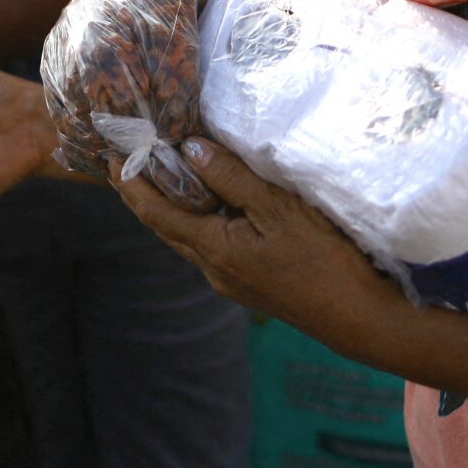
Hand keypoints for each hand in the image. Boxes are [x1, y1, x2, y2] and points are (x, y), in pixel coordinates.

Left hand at [113, 138, 410, 361]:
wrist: (357, 317)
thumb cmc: (322, 260)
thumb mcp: (278, 209)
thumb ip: (233, 179)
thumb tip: (191, 150)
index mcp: (214, 250)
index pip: (157, 215)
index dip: (131, 186)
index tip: (110, 157)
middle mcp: (214, 269)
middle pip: (166, 228)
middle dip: (143, 196)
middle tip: (127, 161)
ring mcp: (232, 280)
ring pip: (189, 237)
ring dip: (171, 207)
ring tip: (163, 175)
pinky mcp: (251, 282)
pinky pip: (211, 244)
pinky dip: (199, 218)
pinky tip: (213, 203)